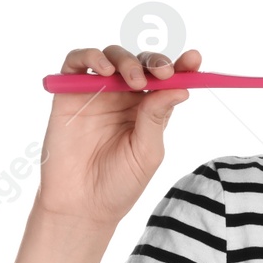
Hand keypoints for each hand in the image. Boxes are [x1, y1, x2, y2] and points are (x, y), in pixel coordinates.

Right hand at [35, 45, 201, 222]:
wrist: (81, 206)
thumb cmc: (118, 184)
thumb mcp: (147, 152)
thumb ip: (157, 118)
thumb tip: (180, 88)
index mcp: (148, 110)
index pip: (166, 80)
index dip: (181, 65)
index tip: (194, 60)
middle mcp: (123, 97)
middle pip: (141, 63)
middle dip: (155, 62)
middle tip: (163, 73)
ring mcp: (96, 93)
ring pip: (112, 57)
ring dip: (126, 61)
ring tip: (133, 80)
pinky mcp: (68, 94)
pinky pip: (76, 63)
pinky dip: (90, 56)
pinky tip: (103, 69)